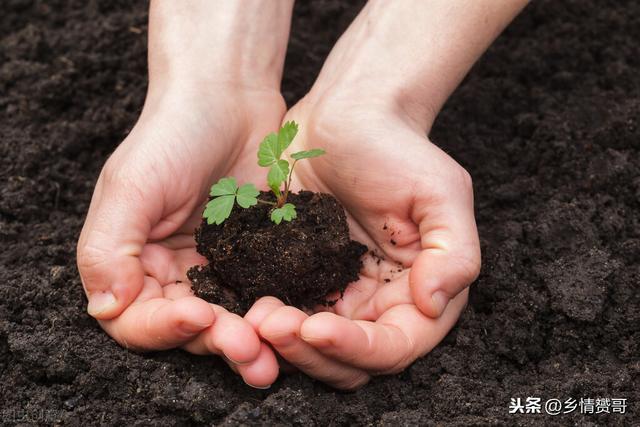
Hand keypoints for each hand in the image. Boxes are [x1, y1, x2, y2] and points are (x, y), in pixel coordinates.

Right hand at [77, 83, 283, 387]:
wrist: (229, 98)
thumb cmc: (172, 134)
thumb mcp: (131, 186)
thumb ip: (108, 248)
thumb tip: (106, 309)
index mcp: (135, 264)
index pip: (139, 320)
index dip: (164, 330)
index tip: (197, 317)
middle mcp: (177, 275)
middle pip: (192, 329)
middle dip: (218, 342)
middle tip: (249, 350)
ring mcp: (221, 269)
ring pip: (234, 320)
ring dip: (253, 340)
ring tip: (275, 356)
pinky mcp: (260, 260)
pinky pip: (268, 295)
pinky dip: (279, 313)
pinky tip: (299, 322)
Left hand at [246, 93, 479, 388]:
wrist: (347, 115)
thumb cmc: (398, 148)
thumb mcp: (442, 193)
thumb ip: (454, 255)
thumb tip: (434, 306)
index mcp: (417, 292)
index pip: (393, 347)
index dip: (357, 349)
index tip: (316, 328)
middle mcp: (379, 303)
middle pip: (350, 362)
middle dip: (310, 353)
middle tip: (271, 324)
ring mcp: (337, 294)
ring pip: (311, 349)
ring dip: (283, 346)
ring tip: (254, 317)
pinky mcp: (300, 279)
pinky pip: (283, 316)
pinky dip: (265, 323)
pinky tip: (244, 305)